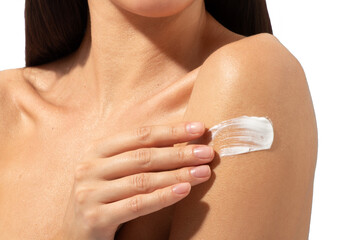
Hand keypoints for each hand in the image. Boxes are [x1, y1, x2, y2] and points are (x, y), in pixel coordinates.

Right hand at [56, 121, 213, 239]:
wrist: (76, 233)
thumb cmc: (105, 196)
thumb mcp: (115, 171)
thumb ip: (138, 156)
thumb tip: (180, 141)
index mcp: (97, 150)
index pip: (140, 135)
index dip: (171, 130)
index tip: (199, 128)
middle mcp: (89, 168)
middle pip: (144, 156)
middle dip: (180, 153)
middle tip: (207, 153)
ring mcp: (90, 193)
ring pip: (143, 180)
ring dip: (178, 175)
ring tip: (203, 172)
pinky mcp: (96, 218)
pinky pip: (137, 205)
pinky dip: (163, 197)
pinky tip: (184, 190)